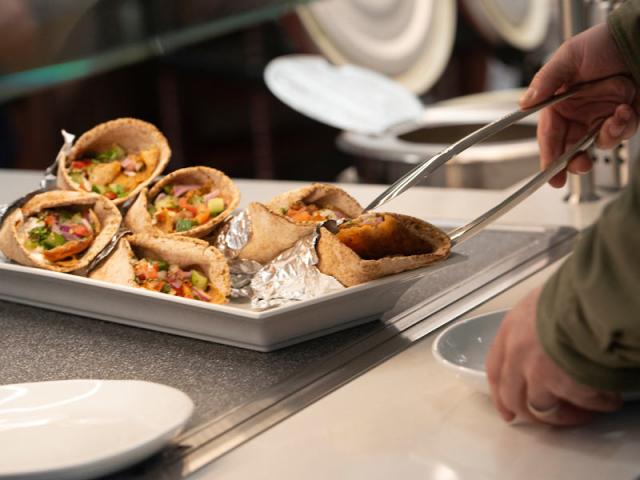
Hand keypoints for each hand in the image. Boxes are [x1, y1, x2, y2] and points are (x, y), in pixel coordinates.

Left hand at [485, 288, 622, 425]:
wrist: (589, 303)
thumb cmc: (570, 293)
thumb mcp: (541, 303)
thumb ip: (536, 325)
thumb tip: (548, 336)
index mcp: (510, 331)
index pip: (494, 368)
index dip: (498, 392)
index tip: (506, 409)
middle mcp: (517, 356)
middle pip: (513, 397)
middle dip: (527, 413)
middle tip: (544, 421)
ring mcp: (538, 374)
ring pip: (544, 408)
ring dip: (565, 414)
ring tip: (585, 411)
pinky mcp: (564, 387)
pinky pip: (582, 404)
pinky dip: (598, 405)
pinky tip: (610, 400)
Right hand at [520, 23, 639, 187]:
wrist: (639, 37)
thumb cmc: (602, 42)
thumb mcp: (569, 56)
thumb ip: (546, 81)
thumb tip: (525, 102)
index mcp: (559, 103)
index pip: (550, 135)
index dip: (549, 155)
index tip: (550, 173)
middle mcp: (579, 113)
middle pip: (571, 147)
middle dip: (575, 161)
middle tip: (580, 166)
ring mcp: (601, 116)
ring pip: (598, 143)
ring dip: (607, 137)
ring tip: (616, 118)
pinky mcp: (624, 117)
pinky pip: (621, 133)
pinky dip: (624, 125)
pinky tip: (626, 110)